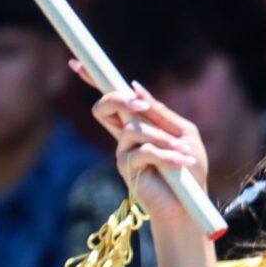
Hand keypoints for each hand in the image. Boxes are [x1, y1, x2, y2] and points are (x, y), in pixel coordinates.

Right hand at [77, 61, 208, 227]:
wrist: (190, 204)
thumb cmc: (189, 169)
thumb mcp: (182, 133)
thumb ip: (160, 113)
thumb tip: (135, 86)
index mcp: (138, 123)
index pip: (112, 99)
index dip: (93, 80)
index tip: (75, 63)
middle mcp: (124, 136)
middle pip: (103, 107)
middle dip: (119, 99)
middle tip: (140, 105)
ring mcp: (122, 152)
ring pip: (133, 128)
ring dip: (163, 138)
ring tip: (182, 153)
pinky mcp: (126, 169)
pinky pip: (144, 150)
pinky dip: (166, 155)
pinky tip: (180, 163)